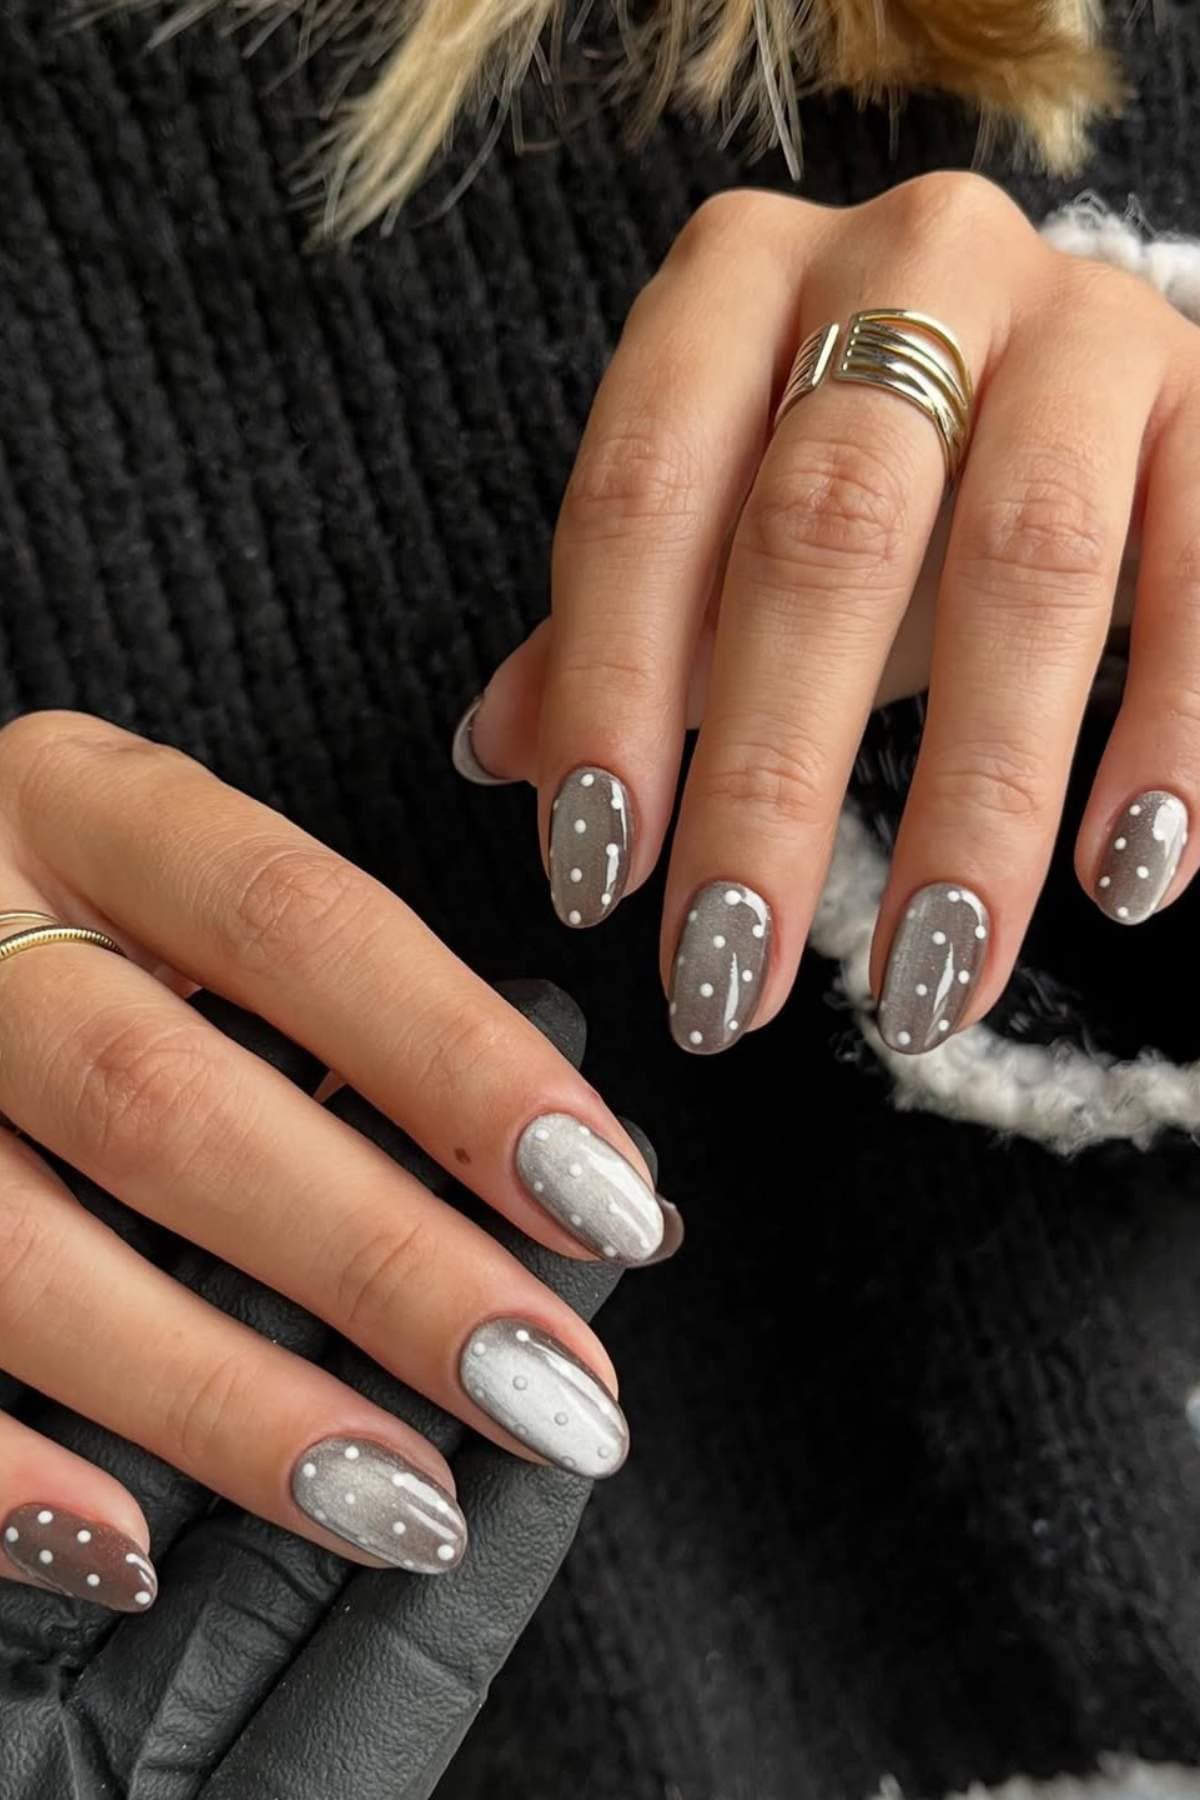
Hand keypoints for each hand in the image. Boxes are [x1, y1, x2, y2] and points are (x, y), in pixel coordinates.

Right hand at [0, 712, 667, 1610]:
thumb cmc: (73, 925)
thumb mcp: (183, 898)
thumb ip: (338, 1011)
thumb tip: (580, 1180)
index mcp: (88, 809)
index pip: (304, 919)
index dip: (464, 1065)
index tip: (611, 1201)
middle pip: (170, 1103)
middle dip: (380, 1263)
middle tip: (550, 1390)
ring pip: (24, 1253)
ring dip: (226, 1401)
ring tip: (404, 1501)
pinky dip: (6, 1473)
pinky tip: (134, 1550)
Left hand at [459, 173, 1191, 1054]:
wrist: (1079, 375)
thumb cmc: (876, 478)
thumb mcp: (731, 531)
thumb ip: (622, 628)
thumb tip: (497, 752)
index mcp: (739, 283)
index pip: (645, 492)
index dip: (609, 693)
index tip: (595, 886)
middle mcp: (909, 264)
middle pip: (826, 534)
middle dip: (770, 782)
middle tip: (730, 976)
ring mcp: (1082, 321)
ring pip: (1029, 562)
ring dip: (977, 800)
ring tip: (926, 980)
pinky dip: (1173, 734)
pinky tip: (1125, 880)